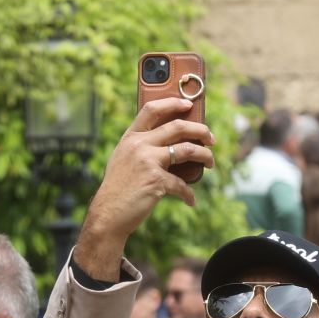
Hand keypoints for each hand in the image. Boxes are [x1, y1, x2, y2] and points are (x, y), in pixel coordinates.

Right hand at [76, 98, 215, 279]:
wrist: (108, 214)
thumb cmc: (118, 189)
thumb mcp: (123, 160)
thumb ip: (141, 147)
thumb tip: (171, 142)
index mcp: (130, 137)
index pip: (152, 109)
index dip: (172, 102)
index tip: (189, 104)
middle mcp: (139, 145)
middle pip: (177, 126)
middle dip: (200, 130)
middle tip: (210, 138)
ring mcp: (148, 161)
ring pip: (187, 149)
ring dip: (204, 155)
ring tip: (210, 162)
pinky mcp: (156, 180)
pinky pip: (181, 184)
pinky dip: (189, 194)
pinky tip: (190, 200)